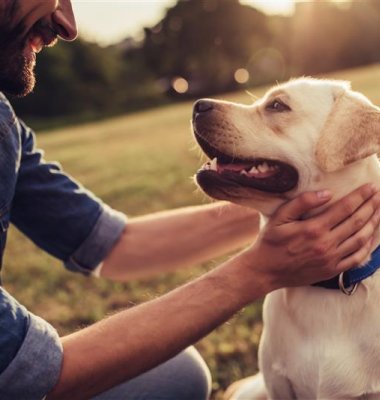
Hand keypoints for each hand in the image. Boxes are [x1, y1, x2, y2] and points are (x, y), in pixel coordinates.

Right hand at [247, 183, 379, 289]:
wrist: (265, 271)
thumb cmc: (270, 242)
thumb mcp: (279, 217)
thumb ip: (302, 202)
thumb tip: (327, 193)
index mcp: (313, 228)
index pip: (345, 208)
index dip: (360, 196)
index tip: (371, 186)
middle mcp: (326, 244)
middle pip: (356, 222)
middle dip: (371, 207)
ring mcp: (330, 259)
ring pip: (360, 239)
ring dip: (373, 224)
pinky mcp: (331, 270)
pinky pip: (356, 258)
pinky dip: (367, 246)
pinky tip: (371, 237)